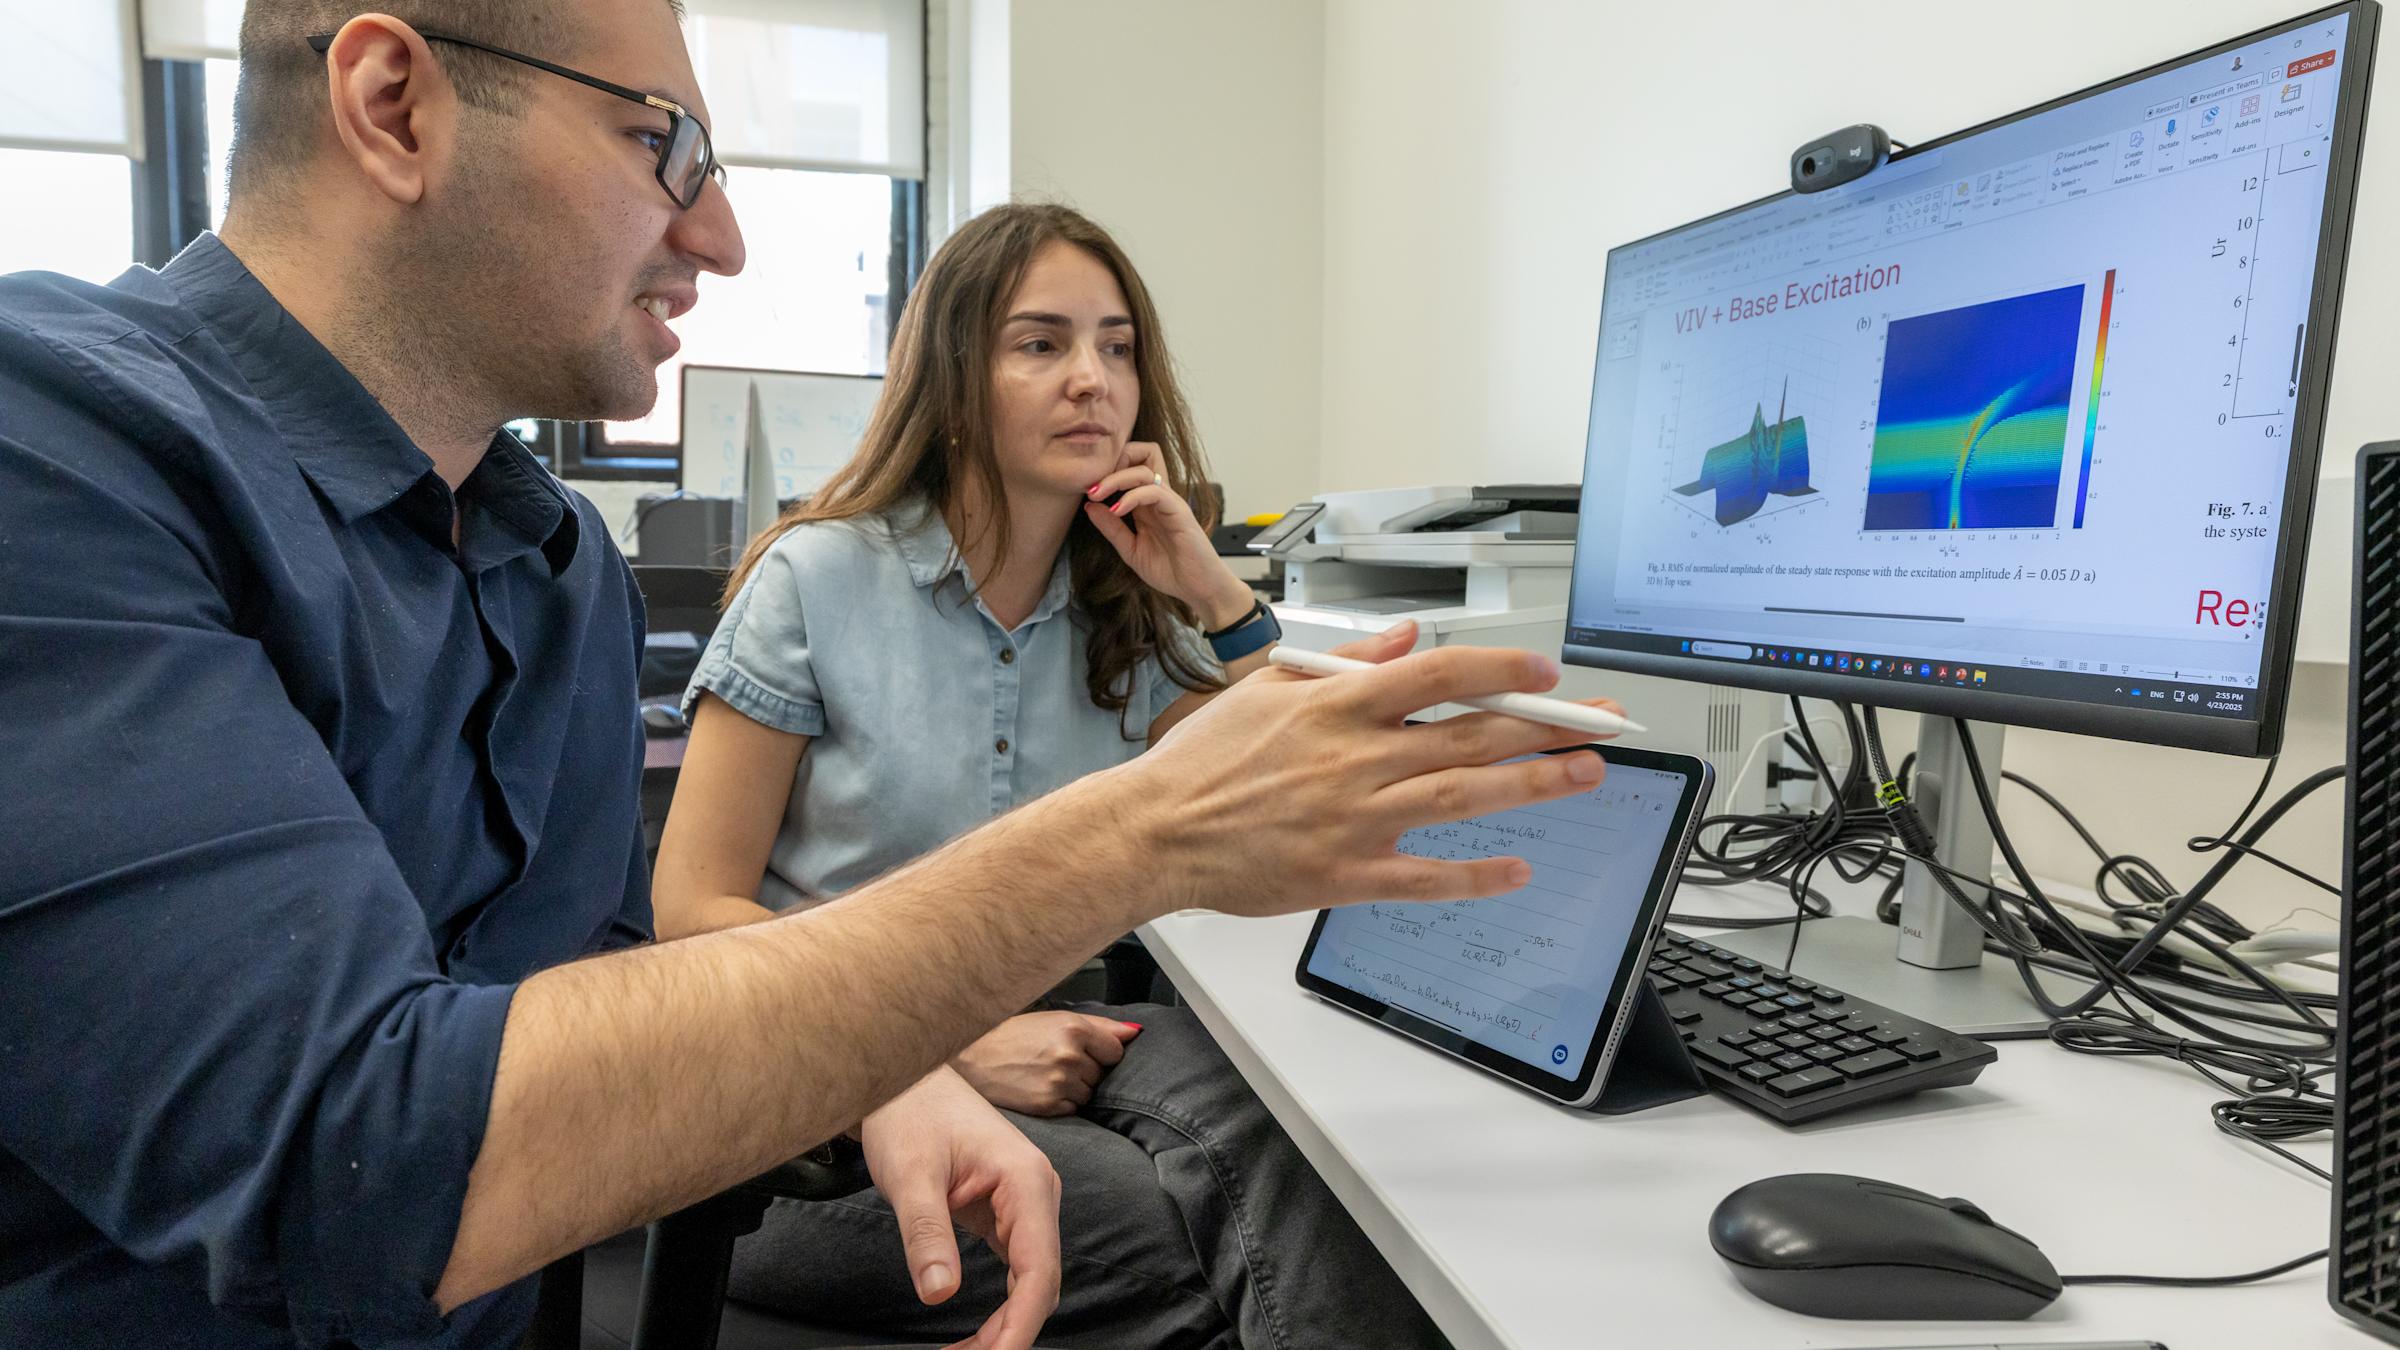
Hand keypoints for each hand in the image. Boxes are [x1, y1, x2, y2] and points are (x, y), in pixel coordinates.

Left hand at [857, 1066, 1062, 1349]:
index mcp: (1027, 1182)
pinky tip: (977, 1333)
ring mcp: (1025, 1205)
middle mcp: (1037, 1195)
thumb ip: (927, 1234)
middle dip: (1009, 1333)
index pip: (1039, 1271)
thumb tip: (940, 1294)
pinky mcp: (1007, 1213)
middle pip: (1041, 1283)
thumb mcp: (910, 1176)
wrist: (904, 1077)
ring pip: (1030, 1282)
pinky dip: (999, 1306)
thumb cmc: (910, 1113)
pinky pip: (1016, 1270)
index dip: (1021, 1325)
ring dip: (1005, 1324)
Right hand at [952, 1011, 1142, 1115]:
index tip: (1082, 1051)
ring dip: (1074, 1088)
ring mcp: (1058, 1083)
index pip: (1115, 1050)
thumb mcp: (1055, 1019)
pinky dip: (1061, 1103)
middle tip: (1054, 1062)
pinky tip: (1040, 1090)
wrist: (972, 1058)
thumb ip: (1100, 1026)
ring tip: (1046, 1075)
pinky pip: (1073, 1109)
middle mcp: (1068, 1055)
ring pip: (1089, 1094)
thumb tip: (1134, 1033)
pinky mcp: (1048, 1106)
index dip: (1100, 1053)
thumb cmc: (1013, 1036)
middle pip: (1102, 1074)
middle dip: (1085, 1070)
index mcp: (1073, 1029)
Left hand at [1081, 443, 1253, 628]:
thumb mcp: (1130, 549)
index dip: (1110, 467)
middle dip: (1112, 462)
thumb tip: (1089, 506)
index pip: (1132, 465)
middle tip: (1090, 487)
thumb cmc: (1170, 570)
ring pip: (1143, 470)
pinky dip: (1131, 497)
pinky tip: (1117, 511)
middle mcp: (1159, 497)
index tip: (1088, 487)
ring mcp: (1170, 502)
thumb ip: (1111, 528)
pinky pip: (1154, 491)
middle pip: (1141, 454)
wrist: (1198, 588)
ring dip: (1115, 479)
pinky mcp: (1179, 512)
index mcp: (1148, 502)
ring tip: (1096, 495)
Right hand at [1102, 619, 1623, 917]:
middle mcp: (1358, 759)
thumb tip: (1406, 637)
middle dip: (1546, 725)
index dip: (1503, 668)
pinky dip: (1474, 876)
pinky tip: (1516, 869)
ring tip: (1586, 774)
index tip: (1545, 670)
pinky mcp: (1347, 875)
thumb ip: (1345, 661)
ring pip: (1465, 796)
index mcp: (1340, 706)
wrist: (1155, 832)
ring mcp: (1357, 819)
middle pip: (1473, 733)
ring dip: (1533, 784)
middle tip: (1600, 724)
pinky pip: (1425, 877)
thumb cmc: (1204, 762)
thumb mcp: (1269, 687)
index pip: (1441, 674)